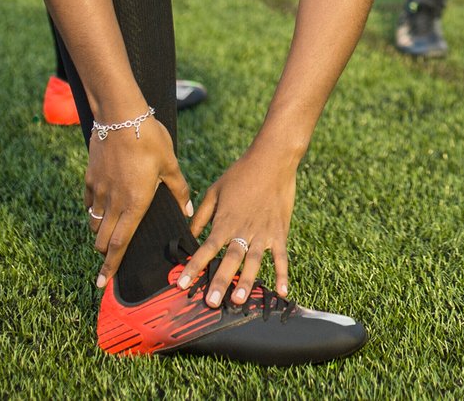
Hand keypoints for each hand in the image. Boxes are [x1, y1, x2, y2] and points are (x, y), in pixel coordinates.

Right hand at [84, 115, 190, 289]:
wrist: (120, 116)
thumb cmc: (150, 139)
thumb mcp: (171, 164)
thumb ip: (179, 190)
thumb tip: (188, 211)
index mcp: (135, 203)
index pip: (120, 244)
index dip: (111, 266)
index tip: (102, 283)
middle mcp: (114, 202)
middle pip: (103, 240)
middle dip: (105, 254)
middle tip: (110, 260)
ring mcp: (99, 191)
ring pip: (94, 224)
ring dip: (100, 234)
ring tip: (108, 235)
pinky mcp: (90, 179)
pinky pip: (89, 204)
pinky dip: (94, 212)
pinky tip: (103, 209)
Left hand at [180, 144, 300, 305]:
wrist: (272, 159)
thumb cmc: (241, 174)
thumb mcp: (215, 190)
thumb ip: (201, 215)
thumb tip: (188, 234)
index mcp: (225, 221)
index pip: (206, 248)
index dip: (193, 267)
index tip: (181, 284)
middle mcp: (243, 230)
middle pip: (230, 259)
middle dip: (220, 281)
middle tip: (212, 303)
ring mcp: (263, 232)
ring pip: (254, 261)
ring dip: (247, 281)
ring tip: (239, 300)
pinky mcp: (280, 231)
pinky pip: (281, 256)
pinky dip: (283, 274)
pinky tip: (282, 292)